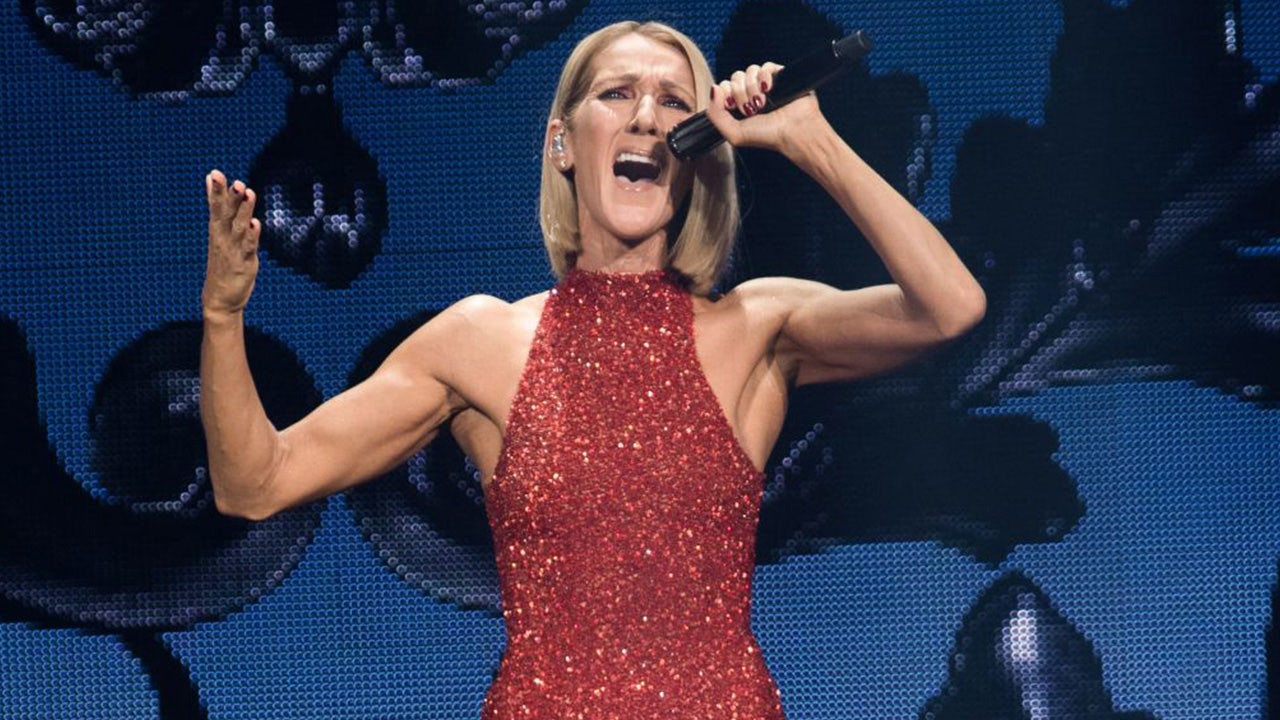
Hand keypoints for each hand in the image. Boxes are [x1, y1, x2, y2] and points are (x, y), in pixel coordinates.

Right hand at [203, 169, 260, 315]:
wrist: (220, 299)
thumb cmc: (222, 262)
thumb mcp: (218, 233)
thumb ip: (218, 208)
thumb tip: (211, 183)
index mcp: (217, 230)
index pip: (215, 207)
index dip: (216, 191)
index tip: (215, 173)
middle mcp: (223, 238)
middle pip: (224, 214)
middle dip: (227, 197)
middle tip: (231, 180)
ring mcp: (233, 250)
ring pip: (239, 227)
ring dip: (243, 210)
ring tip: (247, 192)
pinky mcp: (244, 263)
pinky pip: (249, 247)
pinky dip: (252, 236)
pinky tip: (255, 223)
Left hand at [705, 62, 825, 153]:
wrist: (793, 132)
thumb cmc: (767, 136)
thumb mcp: (734, 133)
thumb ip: (715, 115)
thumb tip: (713, 88)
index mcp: (740, 105)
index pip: (724, 86)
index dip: (725, 93)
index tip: (732, 106)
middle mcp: (752, 93)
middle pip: (736, 78)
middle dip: (741, 94)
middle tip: (751, 109)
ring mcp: (766, 84)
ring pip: (749, 71)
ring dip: (753, 87)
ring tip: (763, 103)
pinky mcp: (780, 76)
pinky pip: (765, 66)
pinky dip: (764, 76)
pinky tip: (768, 89)